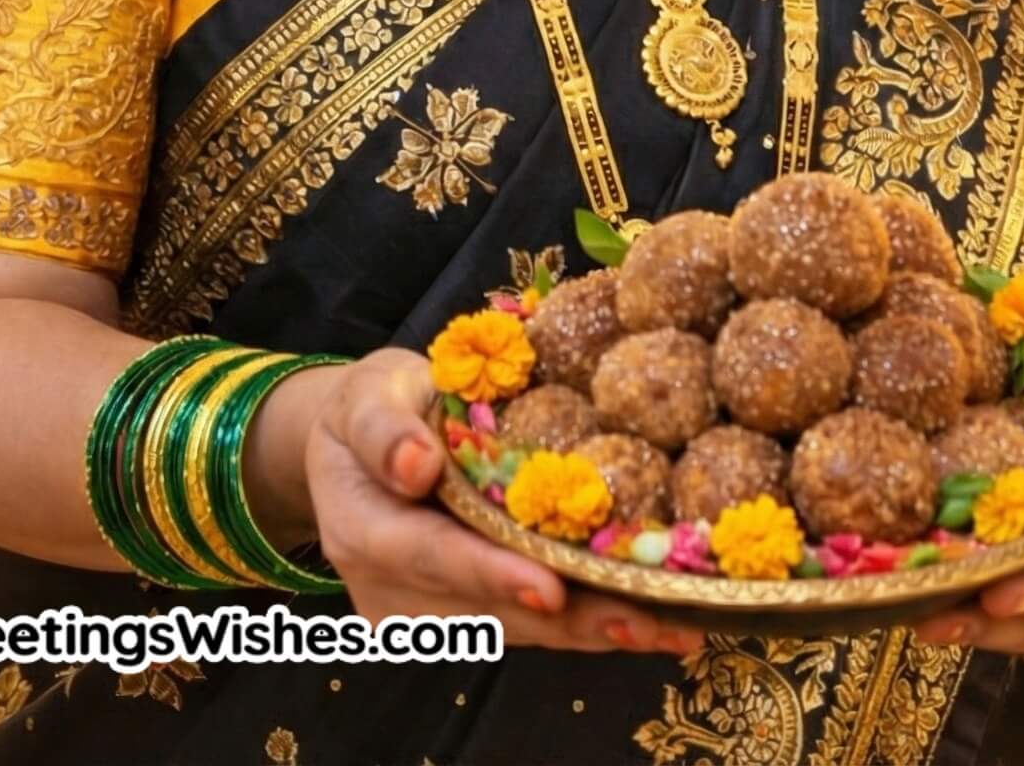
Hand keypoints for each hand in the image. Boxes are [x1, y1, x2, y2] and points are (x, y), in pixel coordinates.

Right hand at [275, 349, 703, 658]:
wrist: (359, 445)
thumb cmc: (372, 405)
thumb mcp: (367, 393)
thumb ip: (384, 427)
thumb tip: (416, 464)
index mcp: (363, 530)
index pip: (432, 555)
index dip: (494, 574)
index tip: (551, 587)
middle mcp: (390, 591)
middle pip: (487, 611)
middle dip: (569, 619)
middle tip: (644, 621)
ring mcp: (424, 615)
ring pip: (514, 628)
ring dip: (588, 629)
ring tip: (664, 627)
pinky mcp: (459, 619)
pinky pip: (524, 624)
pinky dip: (581, 622)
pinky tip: (644, 620)